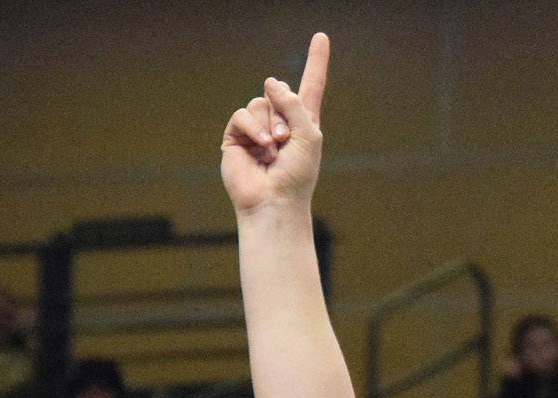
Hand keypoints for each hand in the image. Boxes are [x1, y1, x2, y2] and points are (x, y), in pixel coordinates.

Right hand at [220, 33, 329, 215]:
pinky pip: (242, 114)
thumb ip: (295, 104)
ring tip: (274, 150)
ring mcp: (258, 127)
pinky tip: (261, 148)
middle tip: (287, 141)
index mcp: (304, 122)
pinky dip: (253, 128)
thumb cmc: (297, 176)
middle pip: (279, 91)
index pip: (311, 86)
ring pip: (260, 102)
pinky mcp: (237, 135)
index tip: (321, 37)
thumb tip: (270, 81)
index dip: (316, 62)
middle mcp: (281, 121)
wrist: (274, 201)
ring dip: (270, 124)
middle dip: (284, 112)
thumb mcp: (308, 135)